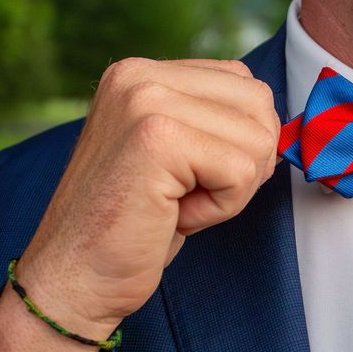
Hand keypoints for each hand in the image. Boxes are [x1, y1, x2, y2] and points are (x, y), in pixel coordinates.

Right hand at [16, 57, 281, 340]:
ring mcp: (145, 101)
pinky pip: (241, 172)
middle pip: (259, 104)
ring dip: (231, 189)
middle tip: (186, 195)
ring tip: (176, 204)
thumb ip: (212, 121)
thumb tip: (279, 124)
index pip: (244, 84)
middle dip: (243, 163)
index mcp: (141, 71)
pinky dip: (221, 208)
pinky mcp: (157, 139)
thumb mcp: (175, 155)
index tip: (190, 176)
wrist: (73, 280)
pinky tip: (174, 216)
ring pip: (258, 139)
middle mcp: (138, 74)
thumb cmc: (130, 227)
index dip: (240, 141)